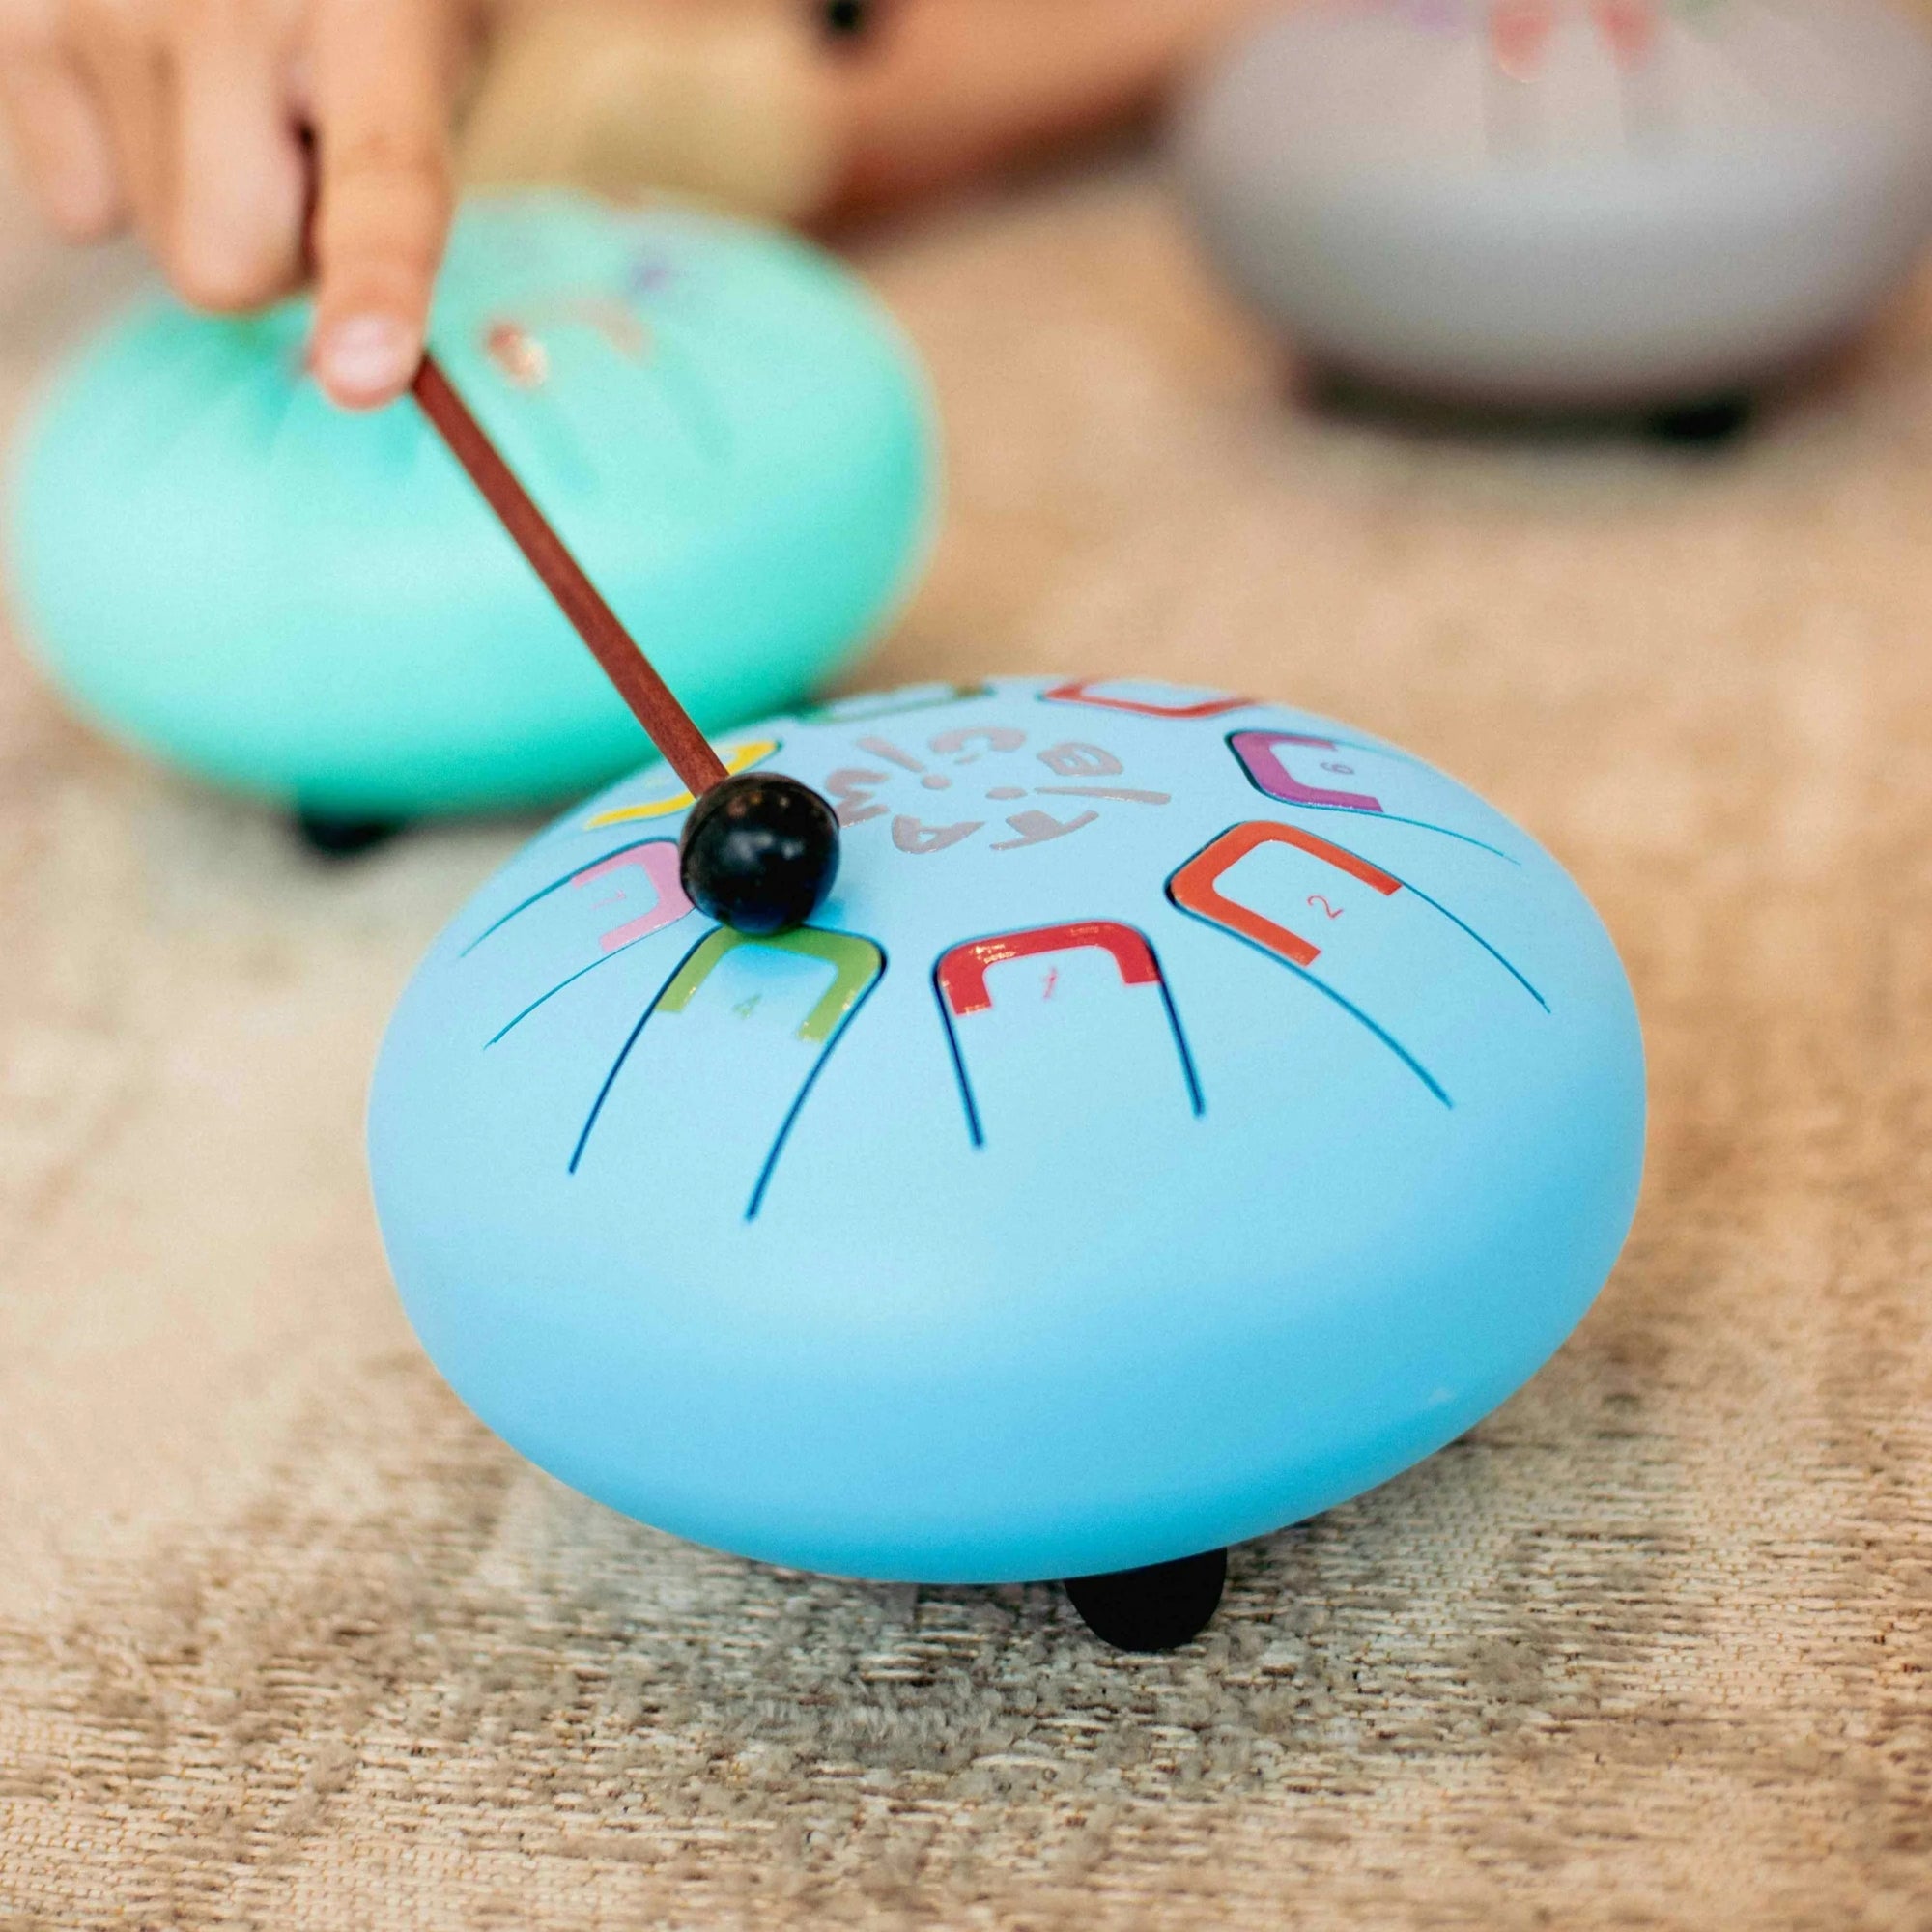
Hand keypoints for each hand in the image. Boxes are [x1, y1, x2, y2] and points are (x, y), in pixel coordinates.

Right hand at [0, 0, 472, 406]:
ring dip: (204, 199)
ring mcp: (99, 1)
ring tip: (237, 93)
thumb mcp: (443, 55)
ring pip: (152, 240)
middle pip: (229, 268)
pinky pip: (79, 207)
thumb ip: (415, 192)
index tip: (362, 374)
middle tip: (312, 157)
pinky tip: (164, 85)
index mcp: (376, 9)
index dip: (375, 286)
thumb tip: (372, 359)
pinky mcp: (17, 15)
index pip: (380, 176)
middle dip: (279, 253)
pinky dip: (120, 167)